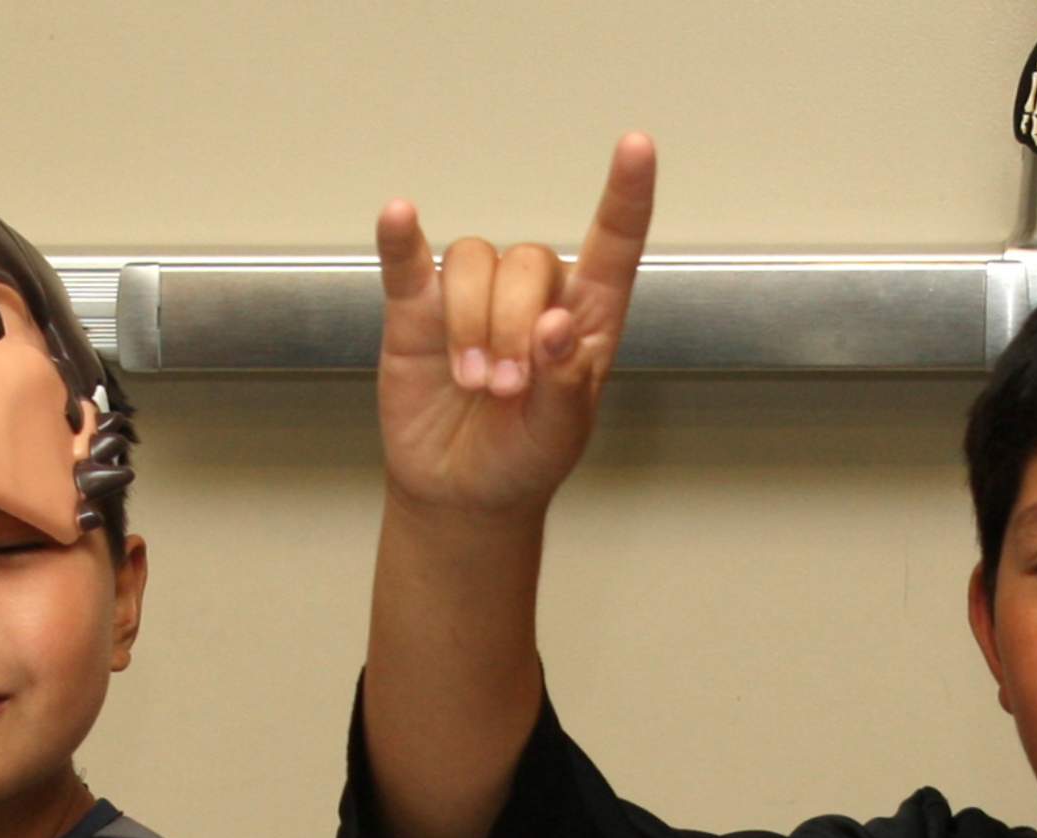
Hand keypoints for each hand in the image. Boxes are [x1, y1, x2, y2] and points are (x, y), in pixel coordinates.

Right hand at [373, 134, 656, 520]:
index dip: (626, 196)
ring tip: (471, 381)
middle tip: (503, 389)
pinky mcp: (417, 310)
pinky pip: (409, 259)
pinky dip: (401, 238)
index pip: (612, 244)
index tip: (637, 147)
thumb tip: (555, 329)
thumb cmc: (522, 459)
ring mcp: (471, 298)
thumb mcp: (560, 436)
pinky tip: (399, 219)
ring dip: (469, 324)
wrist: (460, 492)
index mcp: (583, 317)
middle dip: (511, 326)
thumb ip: (565, 384)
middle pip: (526, 261)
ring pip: (473, 262)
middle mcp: (531, 296)